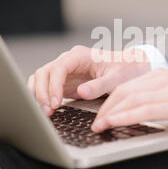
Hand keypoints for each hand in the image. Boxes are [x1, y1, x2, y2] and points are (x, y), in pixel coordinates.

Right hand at [27, 46, 150, 114]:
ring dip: (38, 95)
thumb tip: (81, 92)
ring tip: (45, 113)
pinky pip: (45, 86)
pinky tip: (45, 110)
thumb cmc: (124, 70)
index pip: (58, 68)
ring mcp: (64, 70)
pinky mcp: (63, 81)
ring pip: (40, 78)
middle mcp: (68, 60)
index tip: (55, 103)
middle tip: (47, 112)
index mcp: (79, 55)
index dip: (53, 86)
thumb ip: (100, 85)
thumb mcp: (116, 79)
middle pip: (44, 72)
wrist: (129, 68)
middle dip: (42, 93)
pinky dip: (41, 96)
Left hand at [91, 69, 167, 131]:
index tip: (102, 112)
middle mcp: (161, 79)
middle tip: (96, 121)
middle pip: (124, 91)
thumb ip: (165, 97)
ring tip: (99, 125)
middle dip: (106, 107)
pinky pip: (143, 109)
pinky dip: (124, 116)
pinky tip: (114, 122)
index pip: (128, 86)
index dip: (111, 100)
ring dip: (110, 113)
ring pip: (129, 99)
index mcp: (162, 76)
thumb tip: (149, 110)